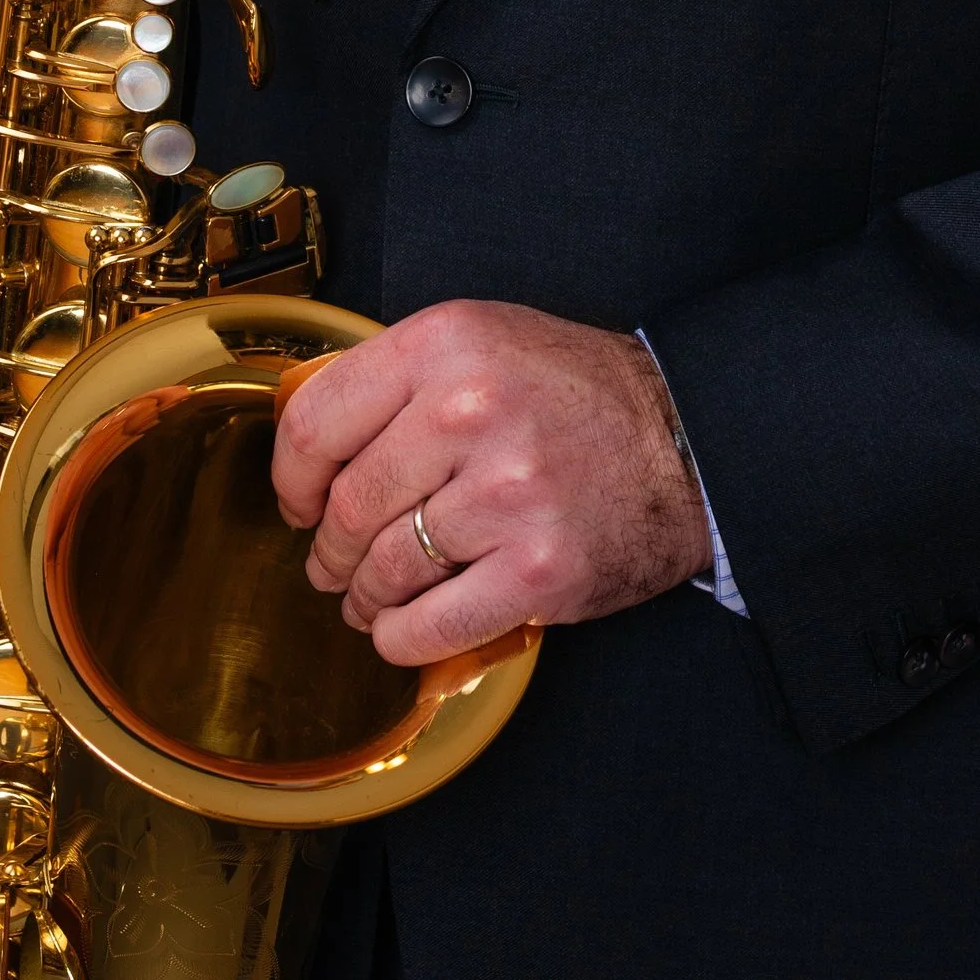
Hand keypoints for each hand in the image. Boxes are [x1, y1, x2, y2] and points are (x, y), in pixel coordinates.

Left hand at [270, 301, 710, 666]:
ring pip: (384, 569)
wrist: (688, 441)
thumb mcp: (485, 341)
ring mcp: (507, 494)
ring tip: (371, 597)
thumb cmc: (579, 394)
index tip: (298, 501)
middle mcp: (471, 411)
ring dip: (364, 597)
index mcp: (447, 344)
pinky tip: (404, 628)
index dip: (291, 476)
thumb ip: (402, 377)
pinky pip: (429, 625)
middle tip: (333, 562)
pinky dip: (402, 637)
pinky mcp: (538, 569)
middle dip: (329, 549)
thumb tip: (311, 445)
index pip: (317, 420)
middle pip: (349, 506)